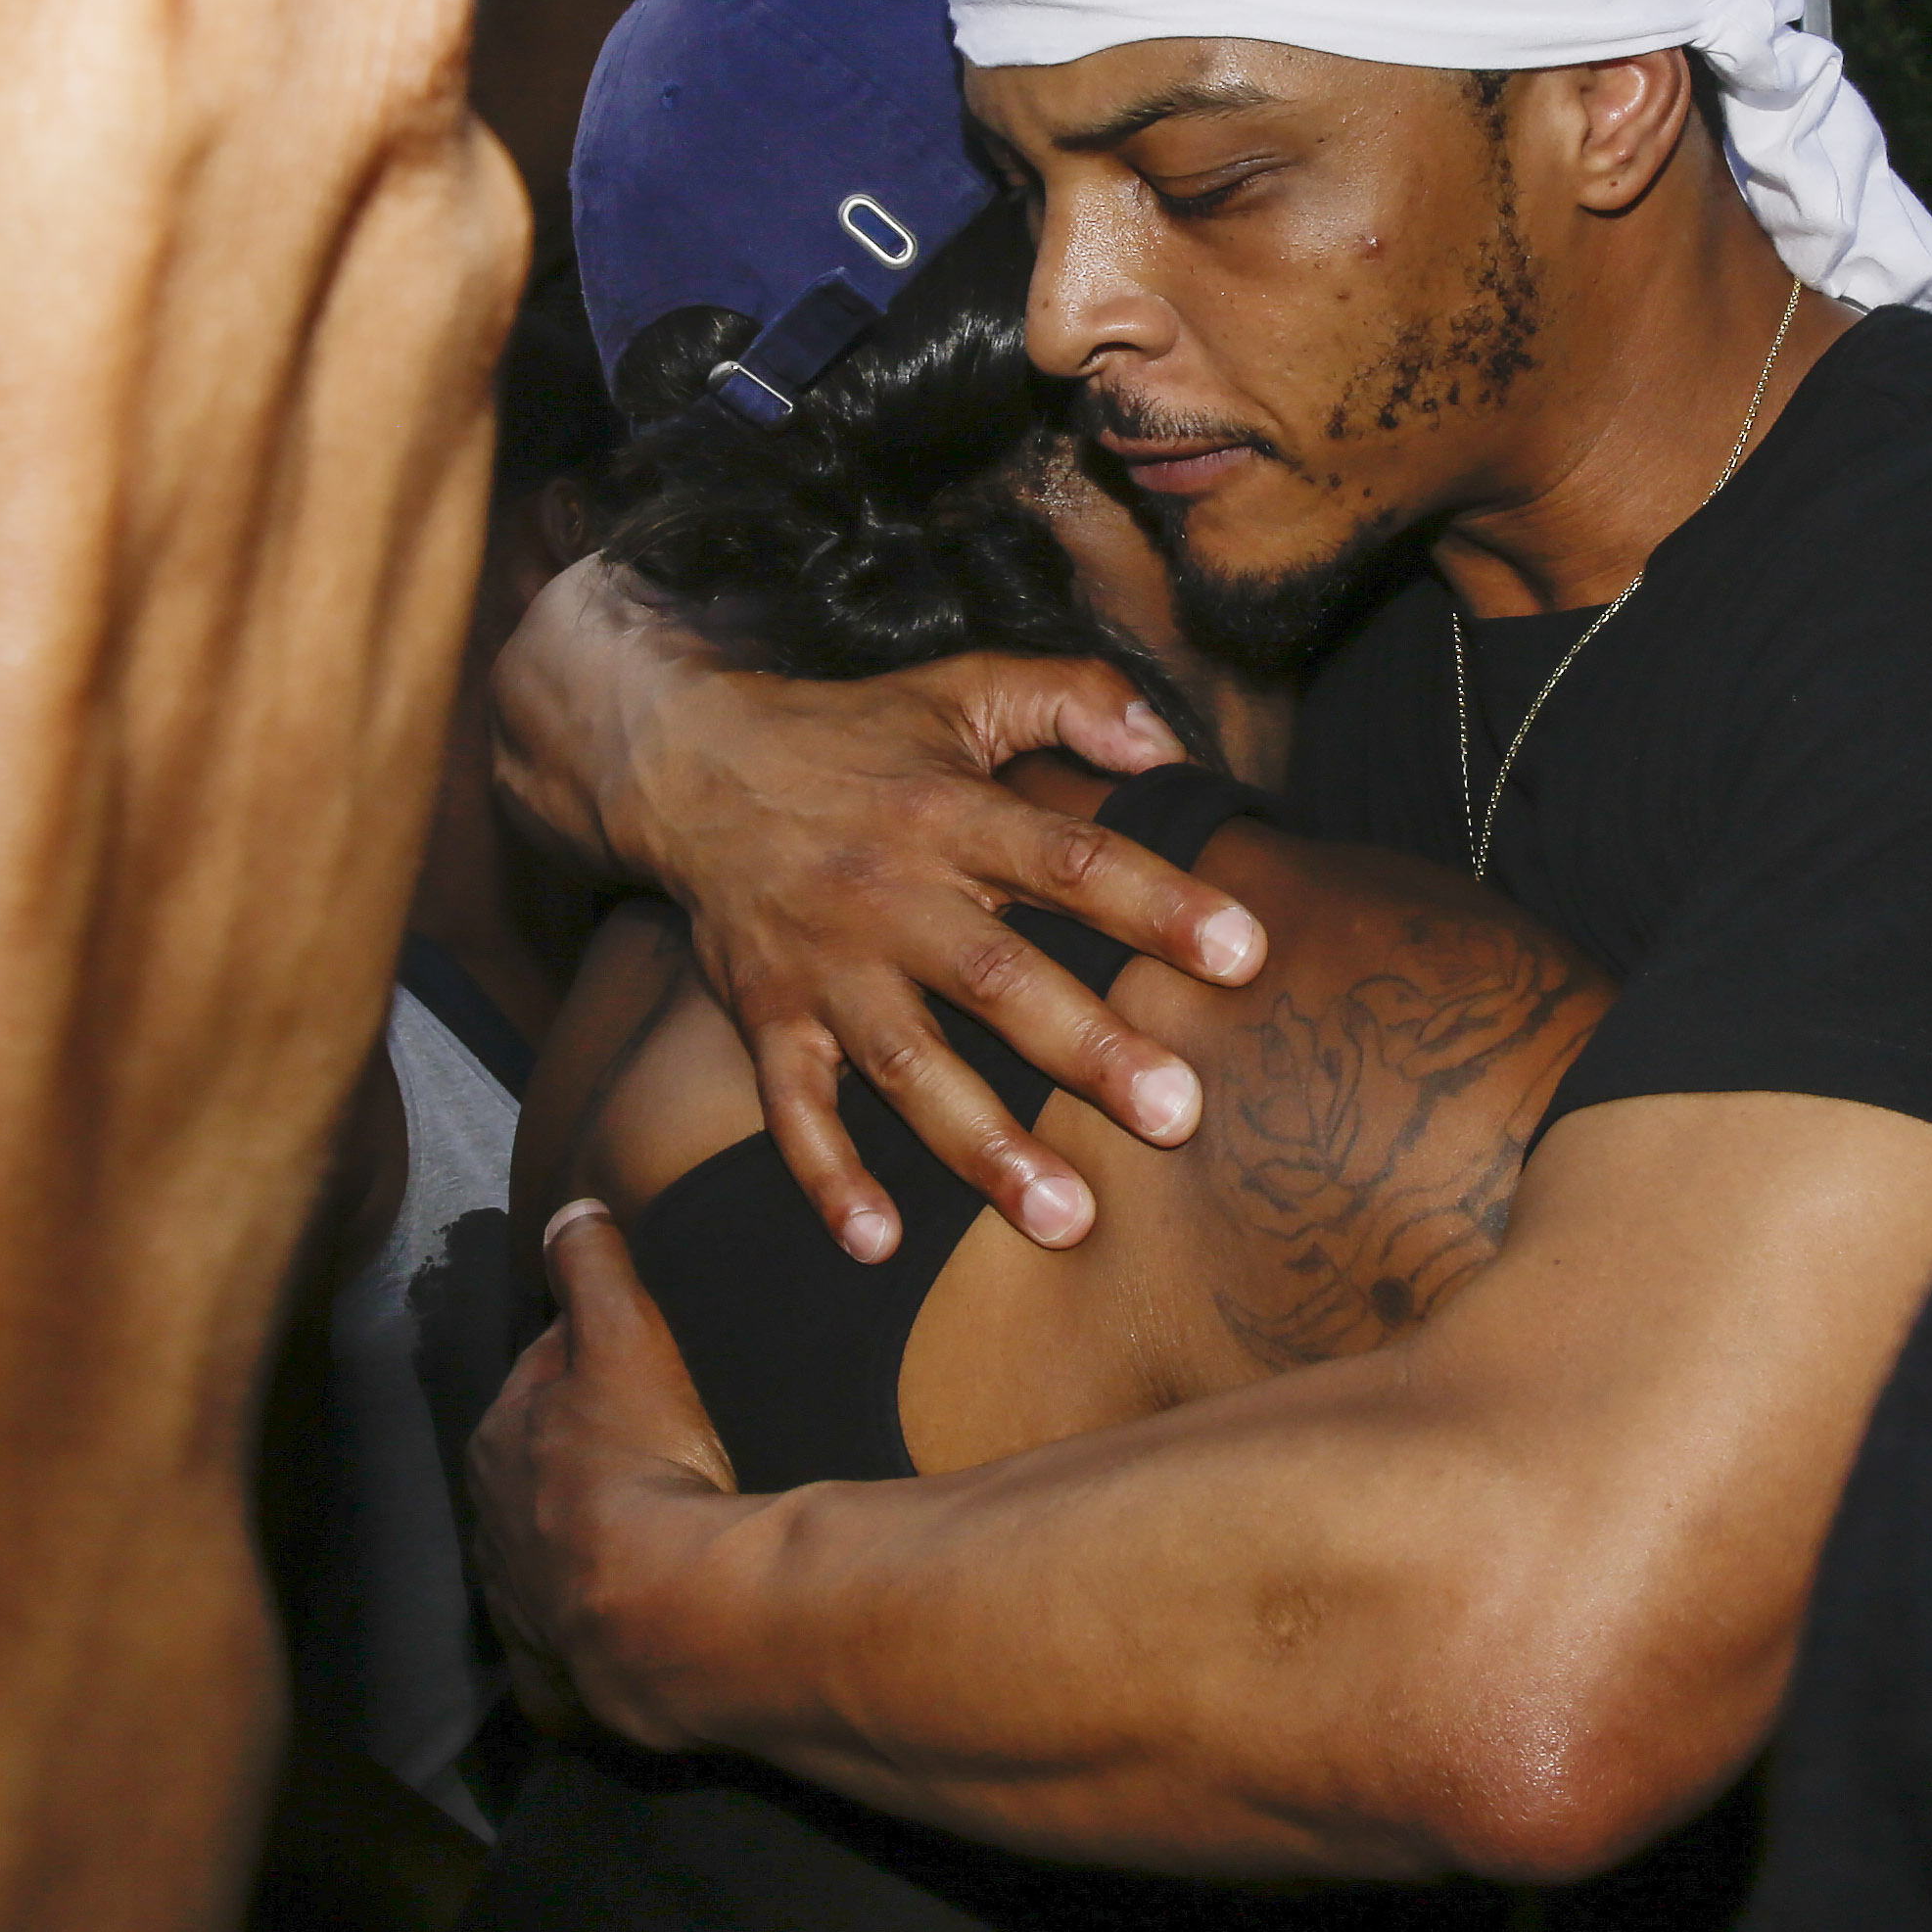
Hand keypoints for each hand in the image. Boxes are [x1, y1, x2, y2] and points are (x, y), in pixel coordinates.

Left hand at [471, 1201, 737, 1749]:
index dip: (587, 1361)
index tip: (636, 1359)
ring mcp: (521, 1602)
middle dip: (580, 1454)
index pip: (539, 1379)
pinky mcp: (555, 1673)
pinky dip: (589, 1633)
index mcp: (499, 1438)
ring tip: (655, 1527)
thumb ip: (592, 1266)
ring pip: (549, 1553)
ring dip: (587, 1539)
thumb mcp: (623, 1335)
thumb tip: (569, 1209)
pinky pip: (567, 1645)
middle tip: (656, 1442)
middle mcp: (493, 1523)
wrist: (662, 1607)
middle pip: (539, 1469)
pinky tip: (629, 1623)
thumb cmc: (642, 1463)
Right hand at [493, 559, 1267, 1259]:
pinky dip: (827, 1176)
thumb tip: (1175, 745)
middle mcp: (891, 896)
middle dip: (1088, 1050)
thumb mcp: (962, 688)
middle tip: (1177, 1115)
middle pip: (998, 980)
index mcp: (951, 813)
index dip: (1157, 903)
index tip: (1244, 954)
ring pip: (909, 1066)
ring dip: (985, 1146)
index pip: (1070, 859)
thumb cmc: (853, 734)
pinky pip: (793, 1108)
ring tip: (1067, 1220)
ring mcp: (824, 967)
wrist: (686, 762)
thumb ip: (1077, 697)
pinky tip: (878, 1243)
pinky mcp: (767, 1017)